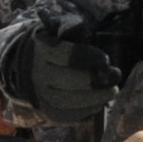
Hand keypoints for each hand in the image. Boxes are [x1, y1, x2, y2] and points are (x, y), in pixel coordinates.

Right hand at [0, 21, 115, 122]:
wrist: (26, 64)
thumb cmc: (52, 43)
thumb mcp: (58, 28)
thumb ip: (70, 26)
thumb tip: (78, 25)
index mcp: (42, 49)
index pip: (67, 55)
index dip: (89, 58)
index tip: (106, 60)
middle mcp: (37, 72)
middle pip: (68, 80)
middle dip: (96, 80)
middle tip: (116, 76)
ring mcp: (39, 94)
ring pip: (67, 101)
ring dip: (94, 98)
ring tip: (112, 91)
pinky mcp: (45, 110)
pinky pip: (65, 115)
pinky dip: (86, 111)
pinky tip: (99, 103)